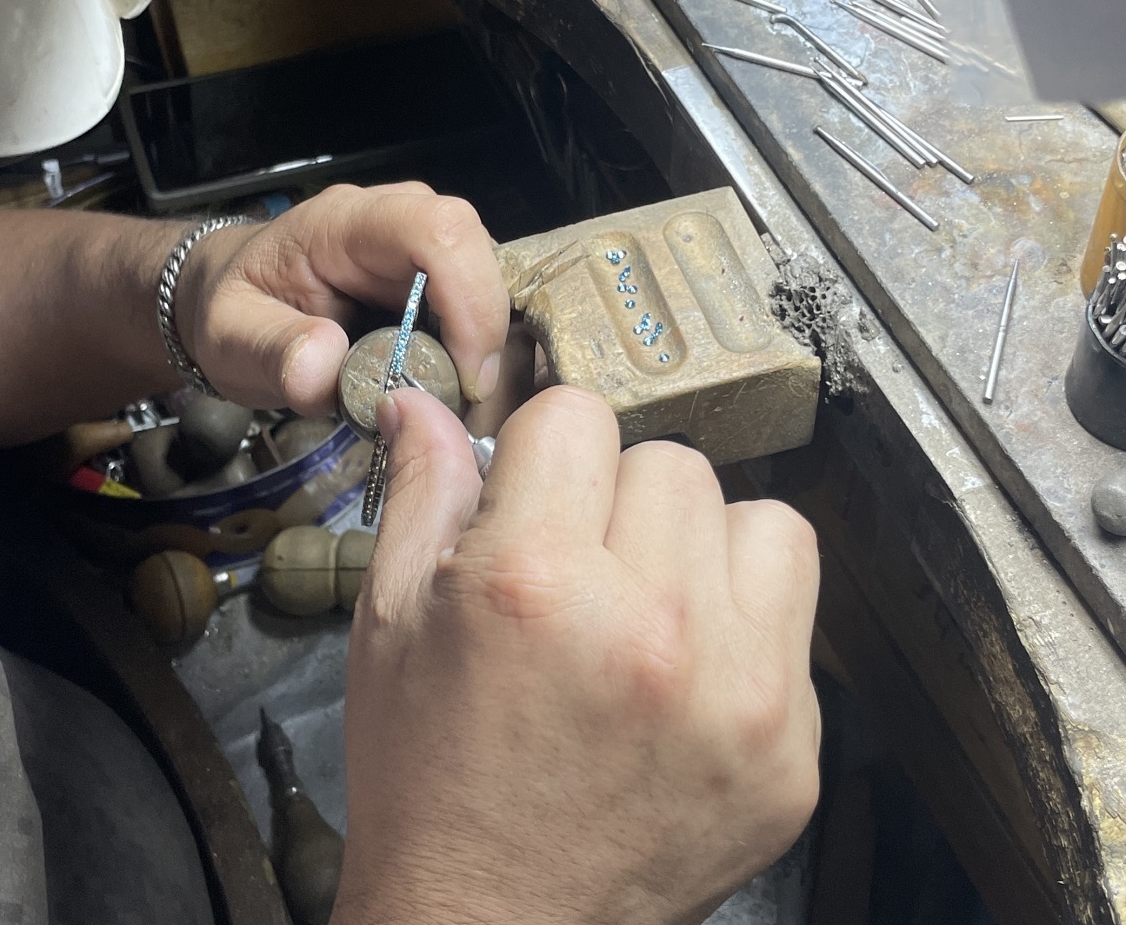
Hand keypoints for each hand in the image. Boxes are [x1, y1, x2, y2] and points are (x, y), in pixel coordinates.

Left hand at [173, 183, 508, 415]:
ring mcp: (421, 242)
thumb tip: (326, 366)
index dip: (471, 300)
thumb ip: (272, 352)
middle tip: (463, 399)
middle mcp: (396, 217)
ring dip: (485, 341)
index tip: (467, 377)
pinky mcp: (436, 272)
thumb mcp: (230, 339)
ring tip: (453, 394)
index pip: (436, 231)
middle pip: (478, 253)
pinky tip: (451, 380)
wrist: (238, 296)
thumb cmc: (235, 310)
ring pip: (488, 278)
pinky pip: (478, 299)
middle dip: (486, 330)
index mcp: (345, 223)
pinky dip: (477, 345)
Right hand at [336, 386, 820, 924]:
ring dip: (700, 543)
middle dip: (618, 497)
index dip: (545, 449)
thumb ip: (422, 493)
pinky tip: (689, 662)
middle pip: (670, 460)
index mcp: (533, 582)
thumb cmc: (429, 782)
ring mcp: (736, 689)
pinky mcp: (789, 745)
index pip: (577, 415)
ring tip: (650, 603)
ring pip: (756, 515)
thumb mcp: (390, 624)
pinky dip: (746, 613)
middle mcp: (648, 626)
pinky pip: (797, 606)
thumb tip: (421, 403)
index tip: (536, 489)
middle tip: (584, 562)